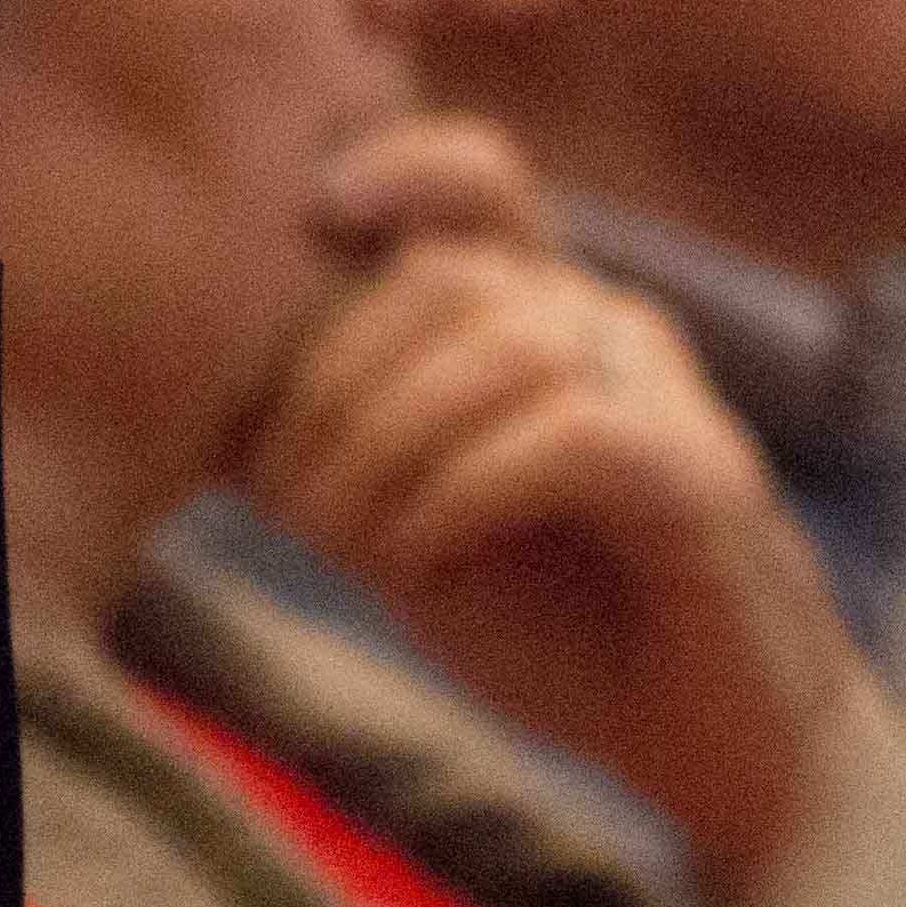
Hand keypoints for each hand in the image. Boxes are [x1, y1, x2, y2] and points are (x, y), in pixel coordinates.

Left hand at [241, 115, 896, 906]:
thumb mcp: (401, 525)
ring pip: (505, 346)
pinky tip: (418, 551)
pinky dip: (466, 488)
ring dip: (386, 444)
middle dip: (333, 385)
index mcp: (533, 313)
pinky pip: (572, 434)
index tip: (320, 206)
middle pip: (446, 279)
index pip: (480, 177)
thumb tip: (199, 404)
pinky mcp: (706, 473)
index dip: (405, 163)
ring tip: (342, 542)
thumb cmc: (548, 624)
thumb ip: (328, 448)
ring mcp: (666, 390)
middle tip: (285, 506)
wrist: (695, 743)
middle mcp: (605, 325)